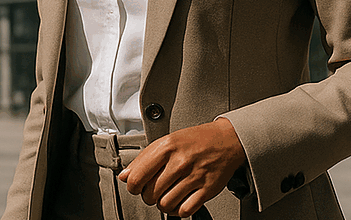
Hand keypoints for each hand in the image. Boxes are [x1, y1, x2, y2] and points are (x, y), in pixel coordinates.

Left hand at [118, 118, 245, 217]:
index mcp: (167, 147)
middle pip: (150, 193)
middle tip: (152, 191)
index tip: (135, 187)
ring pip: (166, 205)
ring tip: (165, 196)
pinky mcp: (208, 190)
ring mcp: (195, 177)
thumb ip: (143, 159)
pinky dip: (178, 210)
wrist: (226, 140)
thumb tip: (124, 176)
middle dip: (147, 196)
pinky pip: (185, 210)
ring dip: (162, 204)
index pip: (137, 177)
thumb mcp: (166, 141)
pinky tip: (179, 202)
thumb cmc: (194, 140)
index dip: (132, 186)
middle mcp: (180, 162)